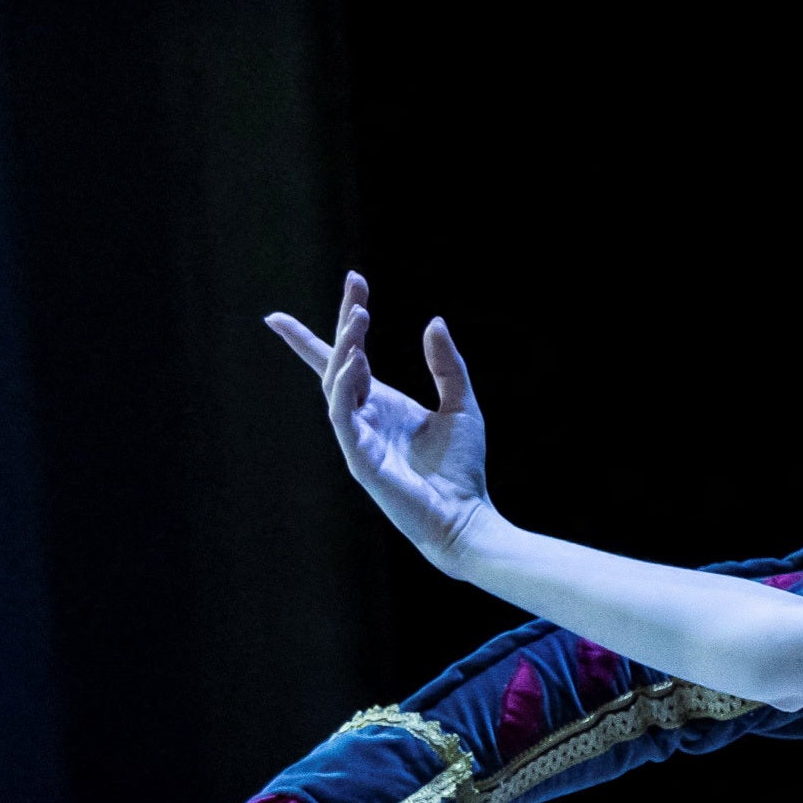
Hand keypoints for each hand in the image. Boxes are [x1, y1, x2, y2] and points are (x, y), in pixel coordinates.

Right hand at [263, 275, 496, 564]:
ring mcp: (356, 437)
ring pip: (336, 383)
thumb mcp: (462, 406)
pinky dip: (344, 387)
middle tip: (354, 286)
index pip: (347, 358)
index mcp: (379, 403)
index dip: (335, 325)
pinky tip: (355, 362)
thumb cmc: (461, 470)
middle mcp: (362, 416)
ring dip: (344, 348)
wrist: (467, 519)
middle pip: (338, 360)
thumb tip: (434, 322)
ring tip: (360, 316)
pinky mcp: (359, 459)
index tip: (343, 284)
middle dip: (342, 323)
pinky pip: (342, 416)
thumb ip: (446, 366)